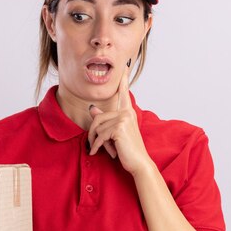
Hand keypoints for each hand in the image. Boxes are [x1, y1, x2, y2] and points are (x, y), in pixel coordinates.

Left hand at [87, 60, 152, 175]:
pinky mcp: (119, 128)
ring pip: (97, 127)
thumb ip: (104, 120)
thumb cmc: (127, 150)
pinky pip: (100, 135)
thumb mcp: (113, 134)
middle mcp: (127, 113)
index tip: (126, 66)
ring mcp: (124, 119)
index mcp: (128, 113)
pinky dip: (95, 146)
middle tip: (93, 146)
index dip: (124, 80)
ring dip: (94, 141)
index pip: (123, 94)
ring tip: (97, 150)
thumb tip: (92, 108)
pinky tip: (94, 152)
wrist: (139, 163)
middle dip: (92, 133)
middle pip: (98, 117)